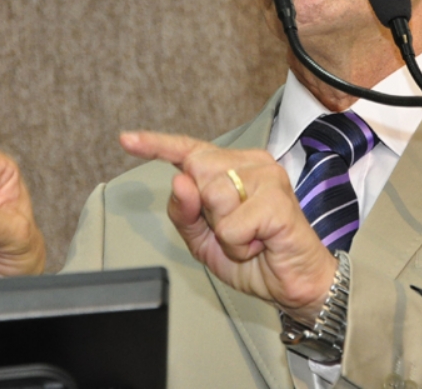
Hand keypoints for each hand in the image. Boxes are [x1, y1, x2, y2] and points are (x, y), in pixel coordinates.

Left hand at [120, 131, 336, 322]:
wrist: (294, 282)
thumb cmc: (256, 256)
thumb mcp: (204, 240)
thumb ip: (184, 212)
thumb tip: (179, 180)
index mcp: (232, 167)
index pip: (189, 149)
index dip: (156, 145)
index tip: (127, 140)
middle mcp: (251, 163)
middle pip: (196, 172)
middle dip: (206, 212)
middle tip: (235, 229)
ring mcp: (267, 178)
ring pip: (213, 197)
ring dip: (225, 233)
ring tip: (250, 238)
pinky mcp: (278, 200)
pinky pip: (232, 225)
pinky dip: (239, 245)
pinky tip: (260, 243)